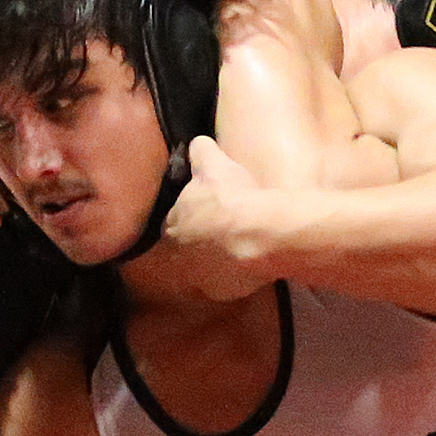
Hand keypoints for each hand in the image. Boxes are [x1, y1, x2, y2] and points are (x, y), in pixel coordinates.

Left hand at [158, 136, 276, 299]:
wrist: (262, 235)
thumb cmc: (233, 197)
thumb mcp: (215, 164)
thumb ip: (200, 152)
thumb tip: (196, 143)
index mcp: (173, 225)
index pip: (174, 222)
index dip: (189, 215)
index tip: (204, 210)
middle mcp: (180, 257)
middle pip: (187, 248)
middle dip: (200, 241)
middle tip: (221, 230)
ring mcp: (201, 279)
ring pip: (205, 268)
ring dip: (216, 260)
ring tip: (236, 248)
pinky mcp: (224, 292)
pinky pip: (226, 283)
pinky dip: (234, 275)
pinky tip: (247, 262)